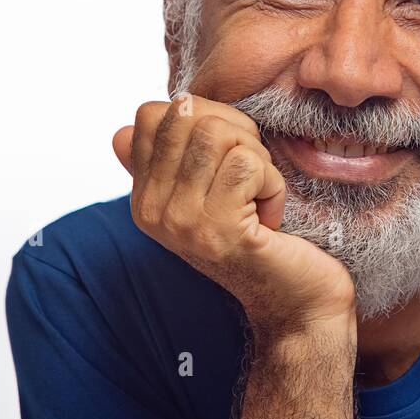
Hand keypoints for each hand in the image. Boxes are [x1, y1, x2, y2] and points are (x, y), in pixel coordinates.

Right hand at [112, 95, 355, 338]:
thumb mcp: (209, 195)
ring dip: (258, 158)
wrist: (299, 304)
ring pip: (218, 134)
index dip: (205, 116)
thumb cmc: (264, 242)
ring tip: (260, 196)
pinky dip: (273, 183)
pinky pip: (248, 164)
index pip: (151, 113)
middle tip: (253, 175)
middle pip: (187, 115)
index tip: (230, 156)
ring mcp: (181, 222)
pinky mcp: (218, 230)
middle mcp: (152, 210)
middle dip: (236, 131)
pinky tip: (270, 217)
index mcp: (144, 197)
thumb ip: (171, 162)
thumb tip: (120, 132)